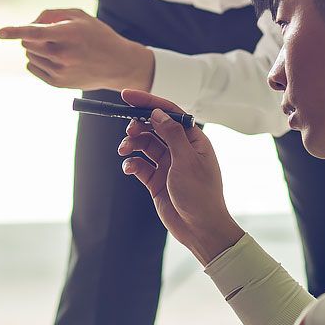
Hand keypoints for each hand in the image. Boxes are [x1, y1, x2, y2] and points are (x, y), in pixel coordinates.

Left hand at [0, 9, 154, 91]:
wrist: (118, 65)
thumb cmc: (97, 36)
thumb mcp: (80, 16)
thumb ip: (51, 14)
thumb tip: (29, 23)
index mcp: (70, 34)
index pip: (36, 32)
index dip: (16, 31)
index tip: (0, 33)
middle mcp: (64, 54)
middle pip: (28, 43)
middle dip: (32, 36)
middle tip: (50, 35)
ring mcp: (61, 71)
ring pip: (29, 55)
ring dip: (35, 48)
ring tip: (57, 47)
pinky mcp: (58, 83)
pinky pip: (32, 67)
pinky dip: (36, 60)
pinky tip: (54, 58)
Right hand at [117, 89, 242, 264]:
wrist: (200, 229)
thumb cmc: (201, 194)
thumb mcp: (187, 160)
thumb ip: (171, 135)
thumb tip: (157, 113)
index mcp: (193, 140)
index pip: (168, 113)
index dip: (148, 102)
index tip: (126, 95)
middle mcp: (180, 149)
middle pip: (154, 127)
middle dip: (138, 125)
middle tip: (128, 130)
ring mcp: (168, 164)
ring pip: (144, 145)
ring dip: (132, 144)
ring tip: (124, 151)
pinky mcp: (157, 180)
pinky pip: (140, 165)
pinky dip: (132, 164)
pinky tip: (129, 167)